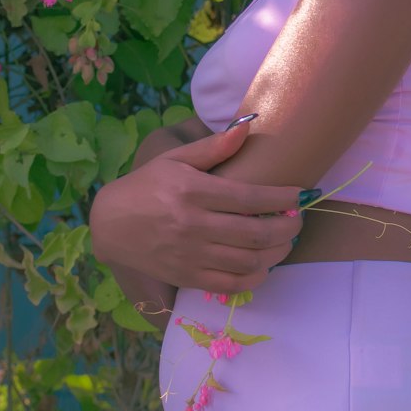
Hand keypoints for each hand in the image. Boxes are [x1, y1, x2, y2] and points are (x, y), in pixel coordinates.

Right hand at [89, 122, 304, 294]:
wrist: (109, 225)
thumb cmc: (146, 186)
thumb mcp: (174, 159)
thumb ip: (213, 147)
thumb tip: (247, 127)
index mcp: (193, 192)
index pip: (250, 198)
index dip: (283, 198)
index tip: (300, 194)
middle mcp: (194, 226)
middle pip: (257, 233)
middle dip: (288, 227)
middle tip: (298, 219)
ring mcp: (191, 255)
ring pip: (249, 261)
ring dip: (278, 252)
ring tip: (286, 240)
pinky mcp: (188, 277)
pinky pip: (231, 284)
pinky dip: (255, 277)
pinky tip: (264, 264)